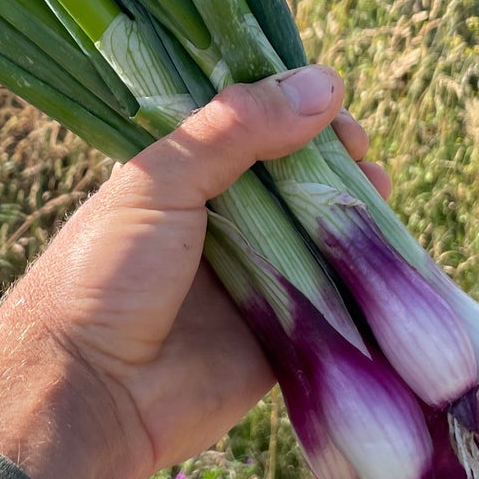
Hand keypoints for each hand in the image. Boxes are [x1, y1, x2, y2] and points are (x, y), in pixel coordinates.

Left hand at [0, 67, 387, 478]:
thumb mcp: (161, 182)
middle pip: (295, 180)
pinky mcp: (282, 339)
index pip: (250, 129)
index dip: (293, 110)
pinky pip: (334, 304)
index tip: (330, 98)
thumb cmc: (107, 274)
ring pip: (321, 237)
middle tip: (357, 150)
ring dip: (355, 211)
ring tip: (376, 187)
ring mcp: (254, 282)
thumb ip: (236, 129)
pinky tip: (389, 250)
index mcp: (182, 179)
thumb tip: (323, 83)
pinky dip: (364, 279)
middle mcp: (221, 225)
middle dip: (333, 159)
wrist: (89, 394)